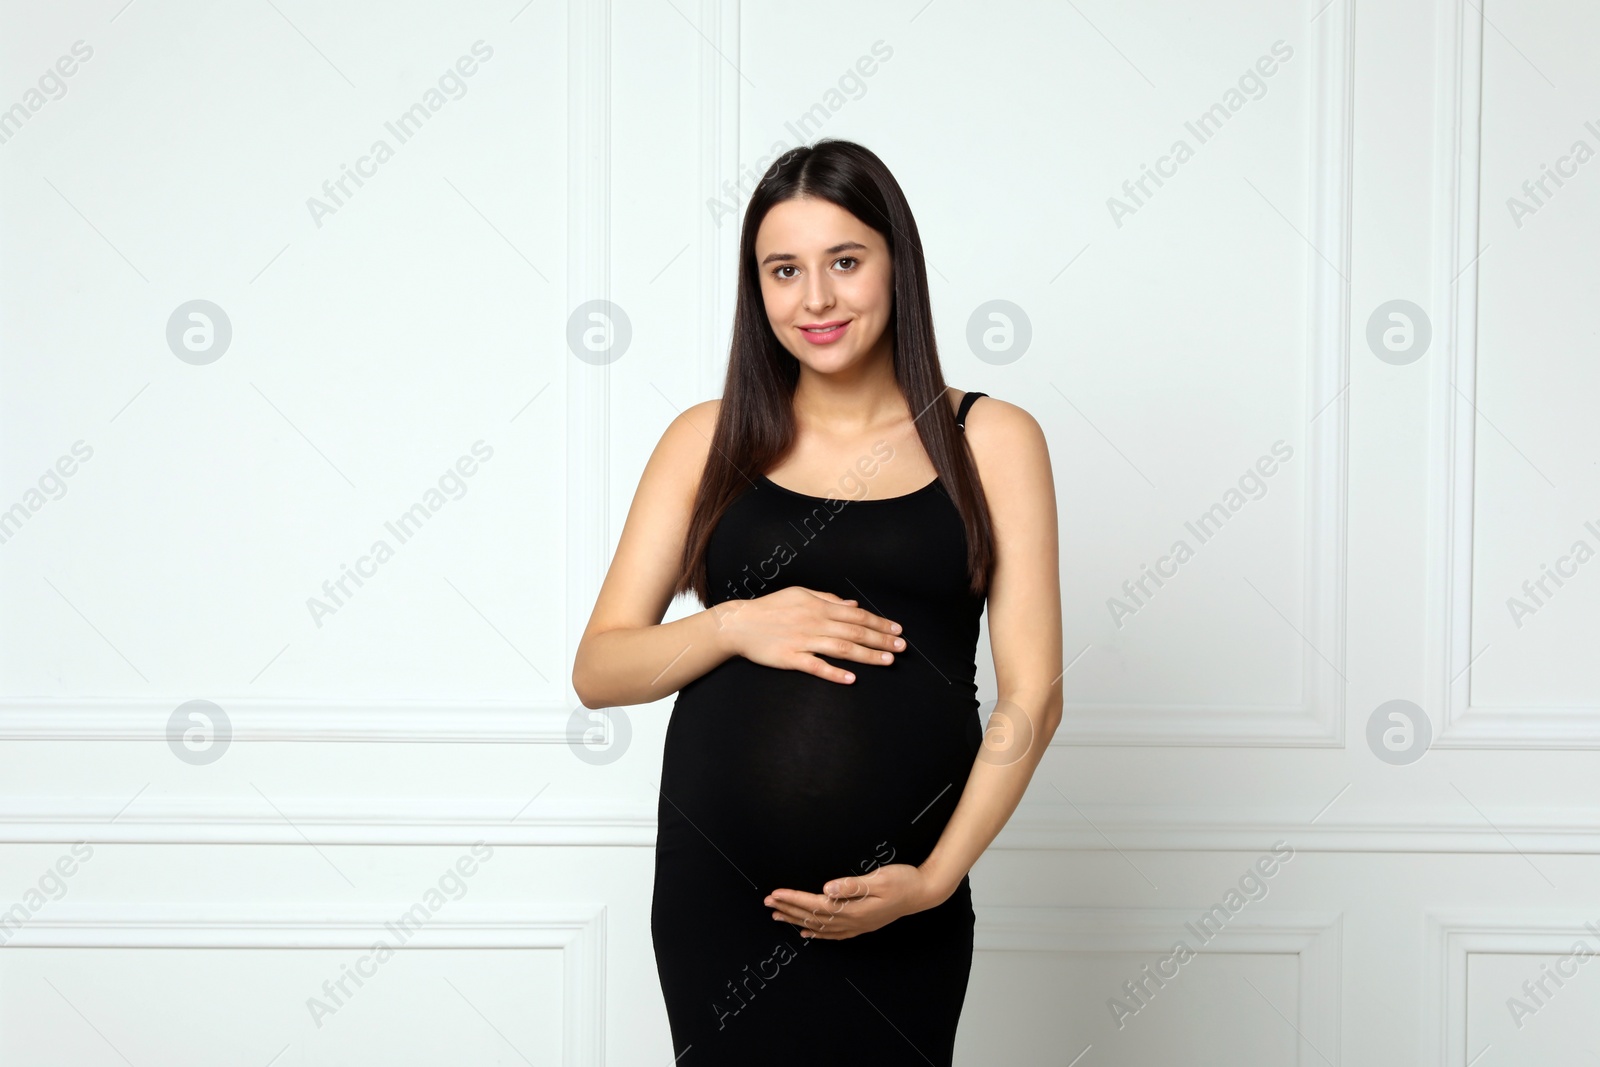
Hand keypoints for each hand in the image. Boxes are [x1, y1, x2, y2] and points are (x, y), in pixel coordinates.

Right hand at [712, 586, 903, 683]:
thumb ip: (827, 599)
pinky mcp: (790, 658)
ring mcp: (803, 640)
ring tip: (887, 661)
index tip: (897, 629)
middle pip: (855, 631)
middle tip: (902, 647)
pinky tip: (851, 678)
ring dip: (866, 655)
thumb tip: (852, 605)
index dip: (879, 622)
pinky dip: (834, 672)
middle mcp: (815, 622)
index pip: (856, 615)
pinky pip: (815, 666)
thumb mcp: (800, 594)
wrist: (739, 623)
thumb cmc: (771, 608)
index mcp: (819, 607)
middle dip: (881, 640)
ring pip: (841, 648)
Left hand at [763, 863, 942, 939]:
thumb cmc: (903, 881)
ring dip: (798, 920)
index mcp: (854, 909)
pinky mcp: (863, 924)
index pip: (815, 904)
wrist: (924, 893)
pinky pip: (834, 933)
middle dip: (789, 909)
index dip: (794, 899)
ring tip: (778, 916)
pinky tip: (807, 932)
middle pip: (813, 917)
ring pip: (820, 926)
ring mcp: (858, 925)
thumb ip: (853, 885)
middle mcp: (853, 920)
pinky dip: (818, 933)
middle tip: (768, 903)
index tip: (775, 893)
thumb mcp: (880, 878)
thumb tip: (828, 889)